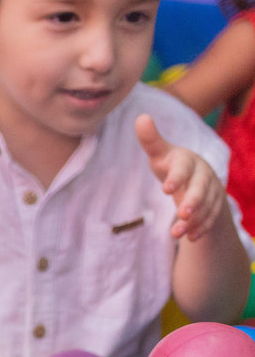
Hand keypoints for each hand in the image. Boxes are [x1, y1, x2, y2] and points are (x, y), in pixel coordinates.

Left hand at [136, 113, 226, 241]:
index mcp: (187, 160)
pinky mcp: (215, 205)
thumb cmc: (172, 164)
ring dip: (193, 220)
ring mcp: (212, 190)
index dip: (176, 177)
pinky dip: (201, 228)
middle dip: (192, 201)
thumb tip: (141, 117)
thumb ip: (151, 140)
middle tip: (181, 214)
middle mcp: (202, 174)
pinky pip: (211, 217)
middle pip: (201, 187)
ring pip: (207, 205)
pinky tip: (189, 238)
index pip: (183, 167)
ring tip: (176, 234)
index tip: (165, 189)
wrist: (196, 176)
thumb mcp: (160, 154)